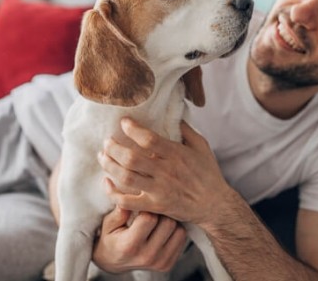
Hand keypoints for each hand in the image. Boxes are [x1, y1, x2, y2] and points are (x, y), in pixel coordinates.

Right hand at [92, 206, 186, 272]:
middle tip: (153, 208)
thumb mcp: (109, 223)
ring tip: (159, 217)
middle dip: (161, 212)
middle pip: (168, 223)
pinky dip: (175, 230)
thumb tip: (126, 191)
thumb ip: (120, 210)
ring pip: (178, 230)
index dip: (147, 206)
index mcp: (129, 246)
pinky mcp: (168, 264)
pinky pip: (182, 239)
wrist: (114, 262)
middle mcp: (147, 256)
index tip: (143, 202)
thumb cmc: (111, 238)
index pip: (149, 218)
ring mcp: (159, 262)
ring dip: (170, 220)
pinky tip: (163, 227)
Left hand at [97, 118, 234, 225]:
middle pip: (131, 158)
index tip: (124, 122)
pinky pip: (128, 202)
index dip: (132, 129)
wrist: (215, 205)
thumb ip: (185, 129)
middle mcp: (166, 172)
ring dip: (109, 165)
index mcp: (177, 155)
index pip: (149, 140)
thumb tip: (172, 112)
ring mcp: (159, 190)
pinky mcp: (154, 206)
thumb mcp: (202, 146)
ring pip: (126, 178)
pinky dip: (113, 193)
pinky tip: (106, 182)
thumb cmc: (208, 173)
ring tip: (102, 156)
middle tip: (107, 140)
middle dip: (114, 147)